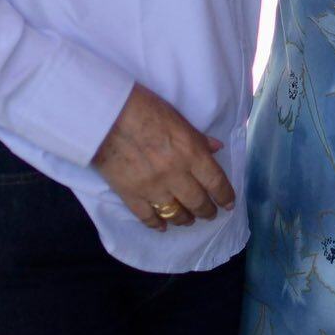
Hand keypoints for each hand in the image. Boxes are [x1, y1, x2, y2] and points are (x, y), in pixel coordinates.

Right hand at [93, 85, 234, 231]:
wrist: (106, 115)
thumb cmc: (145, 109)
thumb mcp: (178, 118)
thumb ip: (198, 138)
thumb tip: (217, 148)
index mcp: (191, 154)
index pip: (216, 182)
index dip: (225, 196)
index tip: (228, 205)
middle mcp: (176, 175)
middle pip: (197, 202)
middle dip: (206, 211)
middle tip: (209, 214)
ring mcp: (153, 188)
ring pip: (175, 213)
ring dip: (185, 219)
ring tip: (188, 220)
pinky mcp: (131, 194)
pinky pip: (147, 216)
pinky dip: (156, 224)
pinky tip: (162, 226)